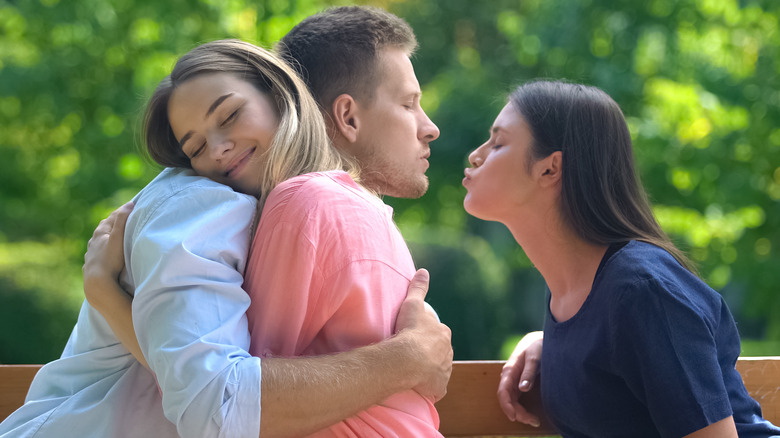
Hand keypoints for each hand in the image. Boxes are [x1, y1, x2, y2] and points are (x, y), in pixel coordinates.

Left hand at [83, 202, 132, 304]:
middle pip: (105, 228)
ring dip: (109, 238)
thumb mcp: (118, 237)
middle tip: (126, 220)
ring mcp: (91, 253)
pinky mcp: (91, 265)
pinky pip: (98, 254)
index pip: (112, 217)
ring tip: (117, 238)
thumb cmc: (110, 259)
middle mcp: (93, 241)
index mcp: (100, 232)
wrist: (97, 283)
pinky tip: (106, 255)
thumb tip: (129, 204)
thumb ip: (123, 220)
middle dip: (115, 224)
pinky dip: (104, 250)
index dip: (122, 212)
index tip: (132, 207)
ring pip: (100, 241)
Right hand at [395, 269, 452, 401]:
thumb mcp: (412, 304)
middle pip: (439, 352)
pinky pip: (433, 387)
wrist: (406, 360)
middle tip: (411, 354)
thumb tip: (423, 271)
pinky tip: (417, 386)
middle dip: (429, 353)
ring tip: (412, 370)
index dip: (426, 335)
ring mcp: (444, 371)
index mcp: (443, 333)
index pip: (437, 333)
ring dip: (428, 370)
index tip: (414, 337)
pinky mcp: (438, 388)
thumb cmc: (409, 331)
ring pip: (437, 369)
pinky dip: (427, 387)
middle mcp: (448, 352)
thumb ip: (418, 288)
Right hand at [497, 330, 542, 426]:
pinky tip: (531, 414)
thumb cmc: (537, 346)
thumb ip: (529, 372)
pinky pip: (516, 399)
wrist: (540, 339)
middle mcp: (509, 377)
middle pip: (507, 399)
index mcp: (510, 370)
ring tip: (535, 421)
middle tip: (534, 421)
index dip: (507, 406)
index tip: (515, 417)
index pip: (503, 391)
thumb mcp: (535, 357)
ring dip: (520, 412)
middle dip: (518, 413)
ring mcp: (513, 381)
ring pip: (512, 401)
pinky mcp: (519, 383)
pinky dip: (522, 408)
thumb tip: (522, 388)